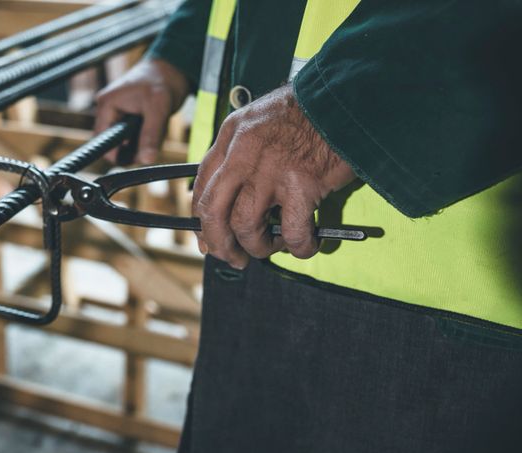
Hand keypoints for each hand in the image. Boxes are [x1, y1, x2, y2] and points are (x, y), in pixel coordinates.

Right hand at [95, 58, 189, 163]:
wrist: (171, 70)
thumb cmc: (162, 81)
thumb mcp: (158, 109)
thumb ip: (151, 136)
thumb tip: (147, 159)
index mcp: (107, 105)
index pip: (102, 142)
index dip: (118, 154)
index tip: (139, 156)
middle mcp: (107, 110)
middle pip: (113, 145)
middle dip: (134, 149)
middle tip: (153, 142)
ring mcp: (116, 114)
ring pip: (124, 143)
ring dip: (141, 144)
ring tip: (156, 129)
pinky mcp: (125, 118)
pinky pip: (132, 138)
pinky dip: (144, 138)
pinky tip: (154, 127)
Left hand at [192, 84, 356, 267]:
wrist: (346, 97)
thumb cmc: (308, 110)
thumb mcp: (258, 119)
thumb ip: (240, 152)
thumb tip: (232, 198)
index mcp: (231, 136)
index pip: (202, 187)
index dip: (203, 221)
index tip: (210, 240)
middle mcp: (243, 154)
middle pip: (215, 212)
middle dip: (220, 244)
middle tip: (233, 258)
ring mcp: (270, 170)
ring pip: (247, 226)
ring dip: (259, 247)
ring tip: (273, 247)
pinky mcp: (302, 184)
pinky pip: (294, 232)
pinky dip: (300, 247)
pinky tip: (306, 245)